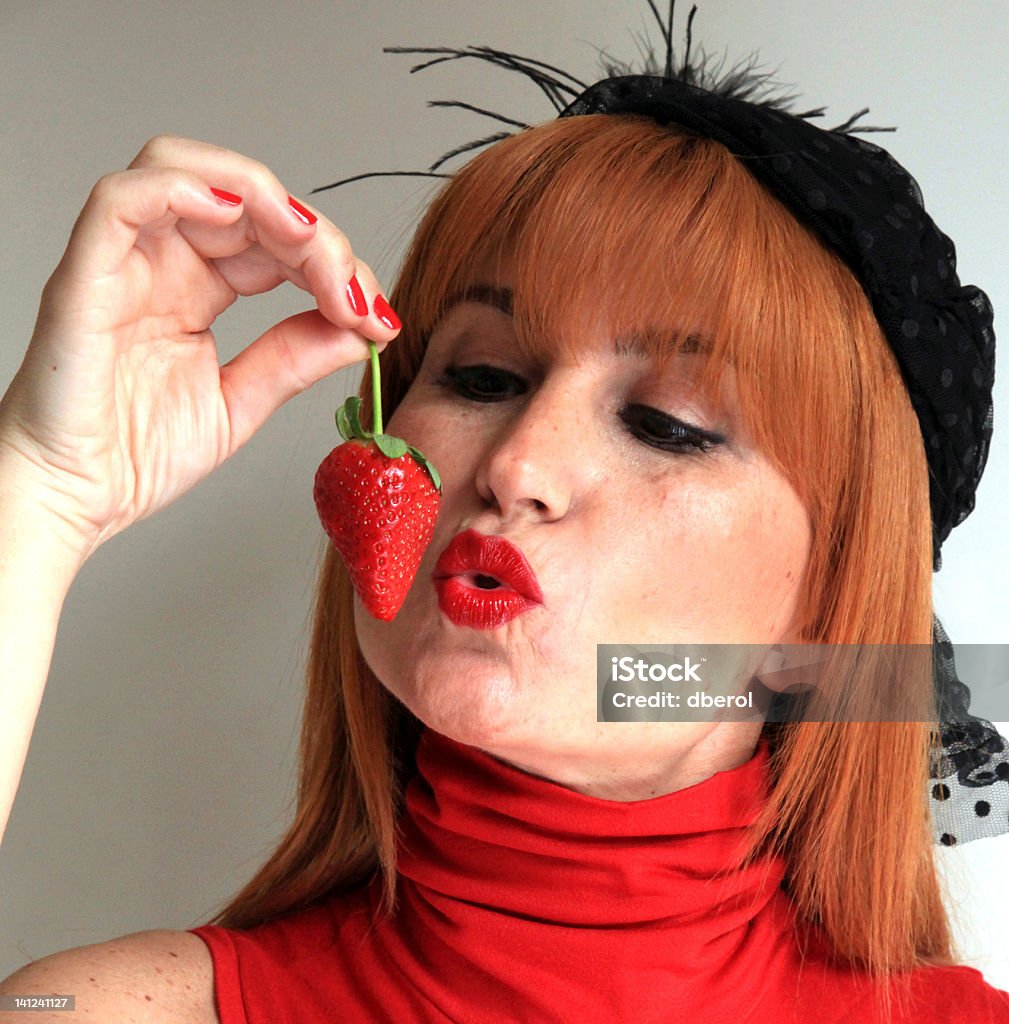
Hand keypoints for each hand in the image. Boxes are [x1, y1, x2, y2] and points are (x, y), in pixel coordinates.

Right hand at [0, 135, 399, 561]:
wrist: (73, 503)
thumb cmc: (134, 456)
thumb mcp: (241, 403)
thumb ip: (295, 359)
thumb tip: (361, 329)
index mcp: (195, 290)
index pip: (273, 241)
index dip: (331, 264)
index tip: (376, 314)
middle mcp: (160, 264)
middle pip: (244, 201)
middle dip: (314, 236)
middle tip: (354, 291)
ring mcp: (122, 264)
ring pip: (183, 171)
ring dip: (262, 196)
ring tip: (311, 243)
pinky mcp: (85, 276)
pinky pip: (121, 200)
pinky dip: (179, 188)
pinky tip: (237, 212)